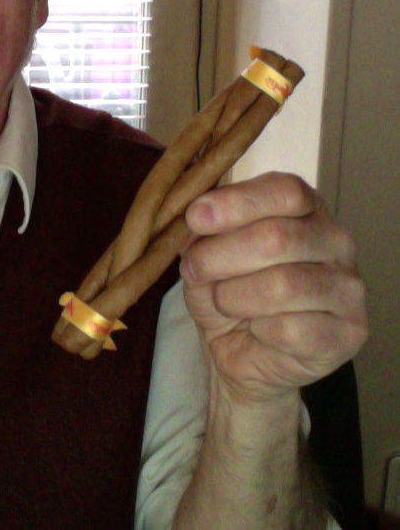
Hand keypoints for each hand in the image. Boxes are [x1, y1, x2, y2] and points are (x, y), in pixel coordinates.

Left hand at [180, 172, 367, 403]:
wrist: (243, 352)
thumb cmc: (230, 292)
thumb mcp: (206, 253)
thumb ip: (206, 232)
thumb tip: (200, 216)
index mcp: (306, 209)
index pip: (285, 191)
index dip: (237, 202)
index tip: (196, 217)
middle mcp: (336, 242)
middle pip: (278, 237)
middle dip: (220, 255)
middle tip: (194, 269)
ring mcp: (348, 287)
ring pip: (283, 285)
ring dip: (234, 296)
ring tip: (224, 302)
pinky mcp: (349, 333)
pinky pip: (291, 329)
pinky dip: (259, 330)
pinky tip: (257, 329)